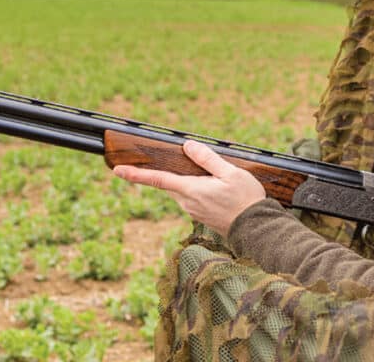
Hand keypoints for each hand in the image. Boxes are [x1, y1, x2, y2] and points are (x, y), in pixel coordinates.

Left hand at [112, 140, 265, 235]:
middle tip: (171, 160)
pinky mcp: (200, 215)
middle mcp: (187, 202)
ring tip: (209, 175)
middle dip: (164, 172)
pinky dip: (194, 188)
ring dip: (185, 180)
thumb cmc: (246, 200)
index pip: (158, 180)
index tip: (118, 170)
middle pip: (169, 182)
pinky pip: (190, 197)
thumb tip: (188, 146)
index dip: (136, 175)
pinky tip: (213, 186)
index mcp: (191, 190)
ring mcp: (193, 210)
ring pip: (180, 189)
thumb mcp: (231, 173)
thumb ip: (208, 159)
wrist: (256, 228)